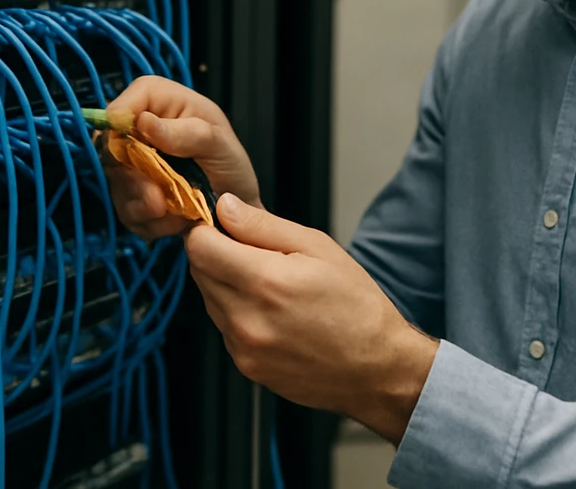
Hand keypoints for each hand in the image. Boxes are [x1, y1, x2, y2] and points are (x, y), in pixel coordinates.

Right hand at [102, 76, 261, 239]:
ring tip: (177, 211)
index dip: (119, 130)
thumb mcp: (218, 142)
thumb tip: (144, 121)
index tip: (137, 154)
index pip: (117, 109)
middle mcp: (135, 131)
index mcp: (156, 100)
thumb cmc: (229, 161)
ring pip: (116, 186)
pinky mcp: (130, 197)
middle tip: (159, 199)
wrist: (235, 203)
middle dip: (134, 180)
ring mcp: (129, 165)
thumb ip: (185, 132)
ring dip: (145, 205)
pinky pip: (126, 212)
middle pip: (109, 152)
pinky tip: (177, 219)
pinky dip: (151, 222)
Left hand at [184, 194, 438, 444]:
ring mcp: (243, 347)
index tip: (224, 226)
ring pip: (209, 299)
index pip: (199, 246)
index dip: (208, 229)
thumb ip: (263, 225)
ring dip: (227, 285)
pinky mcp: (246, 366)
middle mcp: (246, 318)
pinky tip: (273, 313)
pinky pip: (224, 327)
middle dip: (218, 254)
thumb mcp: (318, 248)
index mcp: (265, 281)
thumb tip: (225, 207)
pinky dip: (238, 313)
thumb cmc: (357, 306)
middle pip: (199, 271)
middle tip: (255, 253)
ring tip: (271, 286)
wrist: (376, 368)